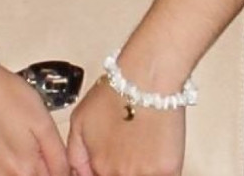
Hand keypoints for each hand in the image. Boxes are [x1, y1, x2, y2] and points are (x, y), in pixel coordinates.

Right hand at [0, 64, 70, 175]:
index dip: (58, 171)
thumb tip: (64, 172)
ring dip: (19, 170)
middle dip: (39, 170)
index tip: (56, 162)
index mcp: (25, 168)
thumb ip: (56, 154)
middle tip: (36, 149)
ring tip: (17, 145)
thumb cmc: (3, 96)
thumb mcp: (43, 122)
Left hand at [67, 84, 185, 175]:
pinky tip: (159, 153)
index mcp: (98, 166)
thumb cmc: (116, 92)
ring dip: (142, 169)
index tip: (112, 161)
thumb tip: (78, 174)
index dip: (106, 170)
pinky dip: (161, 169)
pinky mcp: (169, 169)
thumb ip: (75, 155)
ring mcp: (145, 173)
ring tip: (144, 148)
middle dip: (124, 169)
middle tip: (130, 150)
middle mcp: (120, 174)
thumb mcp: (79, 120)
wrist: (147, 77)